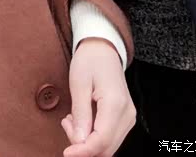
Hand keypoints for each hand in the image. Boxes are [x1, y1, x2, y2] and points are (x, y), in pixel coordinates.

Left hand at [62, 38, 134, 156]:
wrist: (103, 49)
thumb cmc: (89, 61)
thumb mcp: (78, 83)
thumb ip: (81, 114)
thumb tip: (79, 141)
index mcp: (115, 104)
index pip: (101, 140)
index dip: (82, 151)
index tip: (66, 153)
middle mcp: (127, 115)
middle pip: (106, 148)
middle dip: (83, 146)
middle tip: (66, 124)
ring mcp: (129, 118)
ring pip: (108, 146)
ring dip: (87, 142)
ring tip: (72, 119)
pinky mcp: (125, 119)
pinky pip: (110, 138)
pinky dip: (93, 136)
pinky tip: (81, 120)